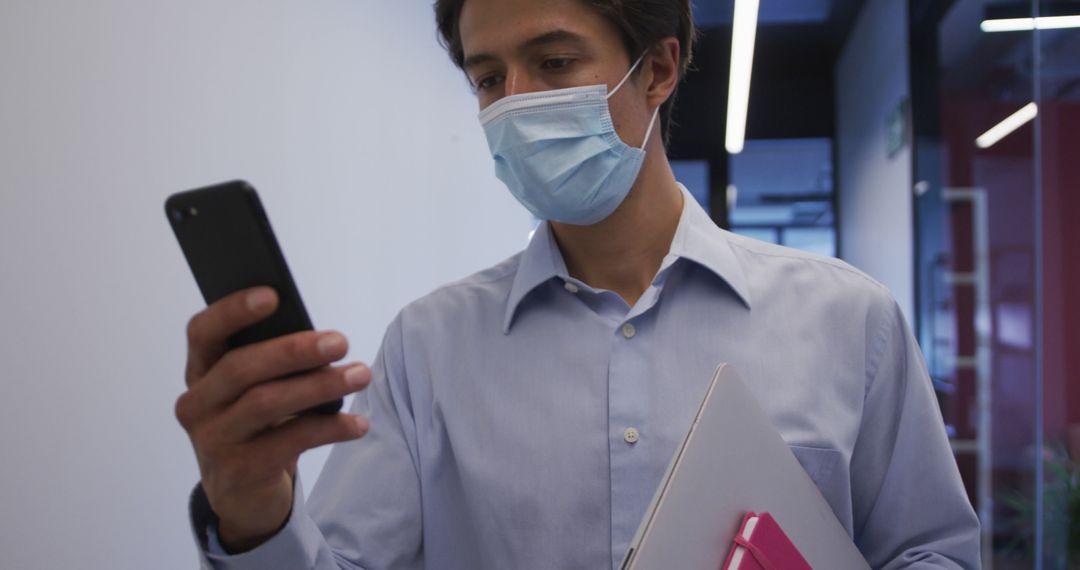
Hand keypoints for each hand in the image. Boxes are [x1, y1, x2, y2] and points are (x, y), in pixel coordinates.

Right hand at [174, 287, 370, 552]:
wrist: (243, 492)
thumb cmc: (258, 423)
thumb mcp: (256, 389)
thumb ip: (271, 361)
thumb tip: (320, 338)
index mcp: (200, 371)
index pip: (203, 332)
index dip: (233, 311)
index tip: (273, 294)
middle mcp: (197, 404)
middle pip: (240, 368)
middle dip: (293, 351)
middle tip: (341, 341)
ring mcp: (214, 440)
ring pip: (266, 403)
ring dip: (319, 386)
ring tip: (360, 375)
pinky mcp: (240, 471)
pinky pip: (290, 442)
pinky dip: (329, 428)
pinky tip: (358, 423)